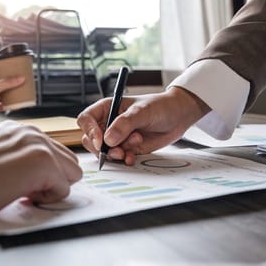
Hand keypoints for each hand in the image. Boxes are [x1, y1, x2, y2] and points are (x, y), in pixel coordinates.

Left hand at [0, 69, 24, 121]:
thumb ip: (7, 83)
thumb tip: (21, 78)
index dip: (9, 69)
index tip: (19, 69)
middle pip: (3, 83)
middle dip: (13, 83)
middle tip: (23, 82)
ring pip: (3, 94)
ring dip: (11, 94)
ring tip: (22, 93)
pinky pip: (1, 105)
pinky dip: (7, 105)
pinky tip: (14, 105)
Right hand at [0, 121, 82, 220]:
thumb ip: (16, 161)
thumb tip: (32, 179)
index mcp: (20, 130)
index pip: (55, 155)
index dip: (42, 178)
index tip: (17, 184)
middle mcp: (33, 132)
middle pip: (69, 163)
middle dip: (53, 182)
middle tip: (22, 191)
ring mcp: (39, 145)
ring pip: (72, 174)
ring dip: (51, 189)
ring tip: (19, 192)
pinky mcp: (42, 163)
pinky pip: (64, 190)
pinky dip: (45, 200)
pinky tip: (18, 195)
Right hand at [77, 86, 210, 164]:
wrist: (178, 117)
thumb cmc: (160, 106)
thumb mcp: (142, 111)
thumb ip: (124, 124)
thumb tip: (108, 139)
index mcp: (107, 108)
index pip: (86, 119)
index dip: (90, 131)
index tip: (101, 141)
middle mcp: (108, 123)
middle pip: (90, 139)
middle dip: (103, 148)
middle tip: (118, 150)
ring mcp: (117, 137)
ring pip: (104, 151)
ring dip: (116, 153)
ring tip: (133, 146)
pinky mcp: (126, 148)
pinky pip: (117, 158)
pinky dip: (124, 159)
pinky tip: (133, 156)